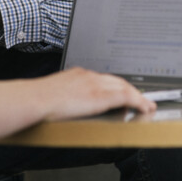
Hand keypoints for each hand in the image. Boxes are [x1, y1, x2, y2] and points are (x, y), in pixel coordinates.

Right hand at [36, 67, 154, 120]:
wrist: (35, 99)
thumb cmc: (38, 99)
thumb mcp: (54, 92)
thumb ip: (65, 94)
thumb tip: (66, 103)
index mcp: (78, 74)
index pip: (104, 78)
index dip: (117, 85)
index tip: (123, 92)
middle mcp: (89, 76)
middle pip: (118, 81)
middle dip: (132, 89)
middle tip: (142, 99)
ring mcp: (96, 85)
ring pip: (125, 87)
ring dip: (138, 96)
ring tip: (147, 105)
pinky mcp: (100, 96)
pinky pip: (126, 97)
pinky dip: (138, 102)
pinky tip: (144, 108)